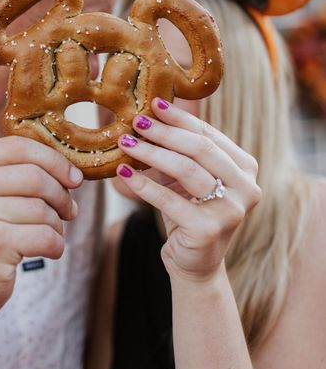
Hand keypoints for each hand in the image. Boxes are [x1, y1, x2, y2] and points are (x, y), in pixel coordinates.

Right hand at [0, 137, 82, 327]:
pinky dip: (56, 245)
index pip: (17, 146)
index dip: (54, 160)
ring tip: (50, 234)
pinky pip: (46, 235)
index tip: (73, 177)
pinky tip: (48, 251)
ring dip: (57, 224)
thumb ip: (8, 171)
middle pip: (34, 175)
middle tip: (69, 210)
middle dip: (61, 194)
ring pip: (42, 208)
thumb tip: (67, 164)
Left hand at [117, 99, 260, 282]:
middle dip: (165, 132)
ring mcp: (231, 210)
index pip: (209, 135)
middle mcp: (246, 187)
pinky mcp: (209, 229)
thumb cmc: (188, 213)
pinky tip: (123, 173)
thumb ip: (177, 151)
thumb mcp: (186, 178)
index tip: (154, 104)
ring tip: (126, 143)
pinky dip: (143, 184)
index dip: (180, 118)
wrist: (194, 264)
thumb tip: (148, 115)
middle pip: (200, 149)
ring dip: (151, 153)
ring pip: (186, 170)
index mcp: (245, 167)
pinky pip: (169, 200)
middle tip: (137, 122)